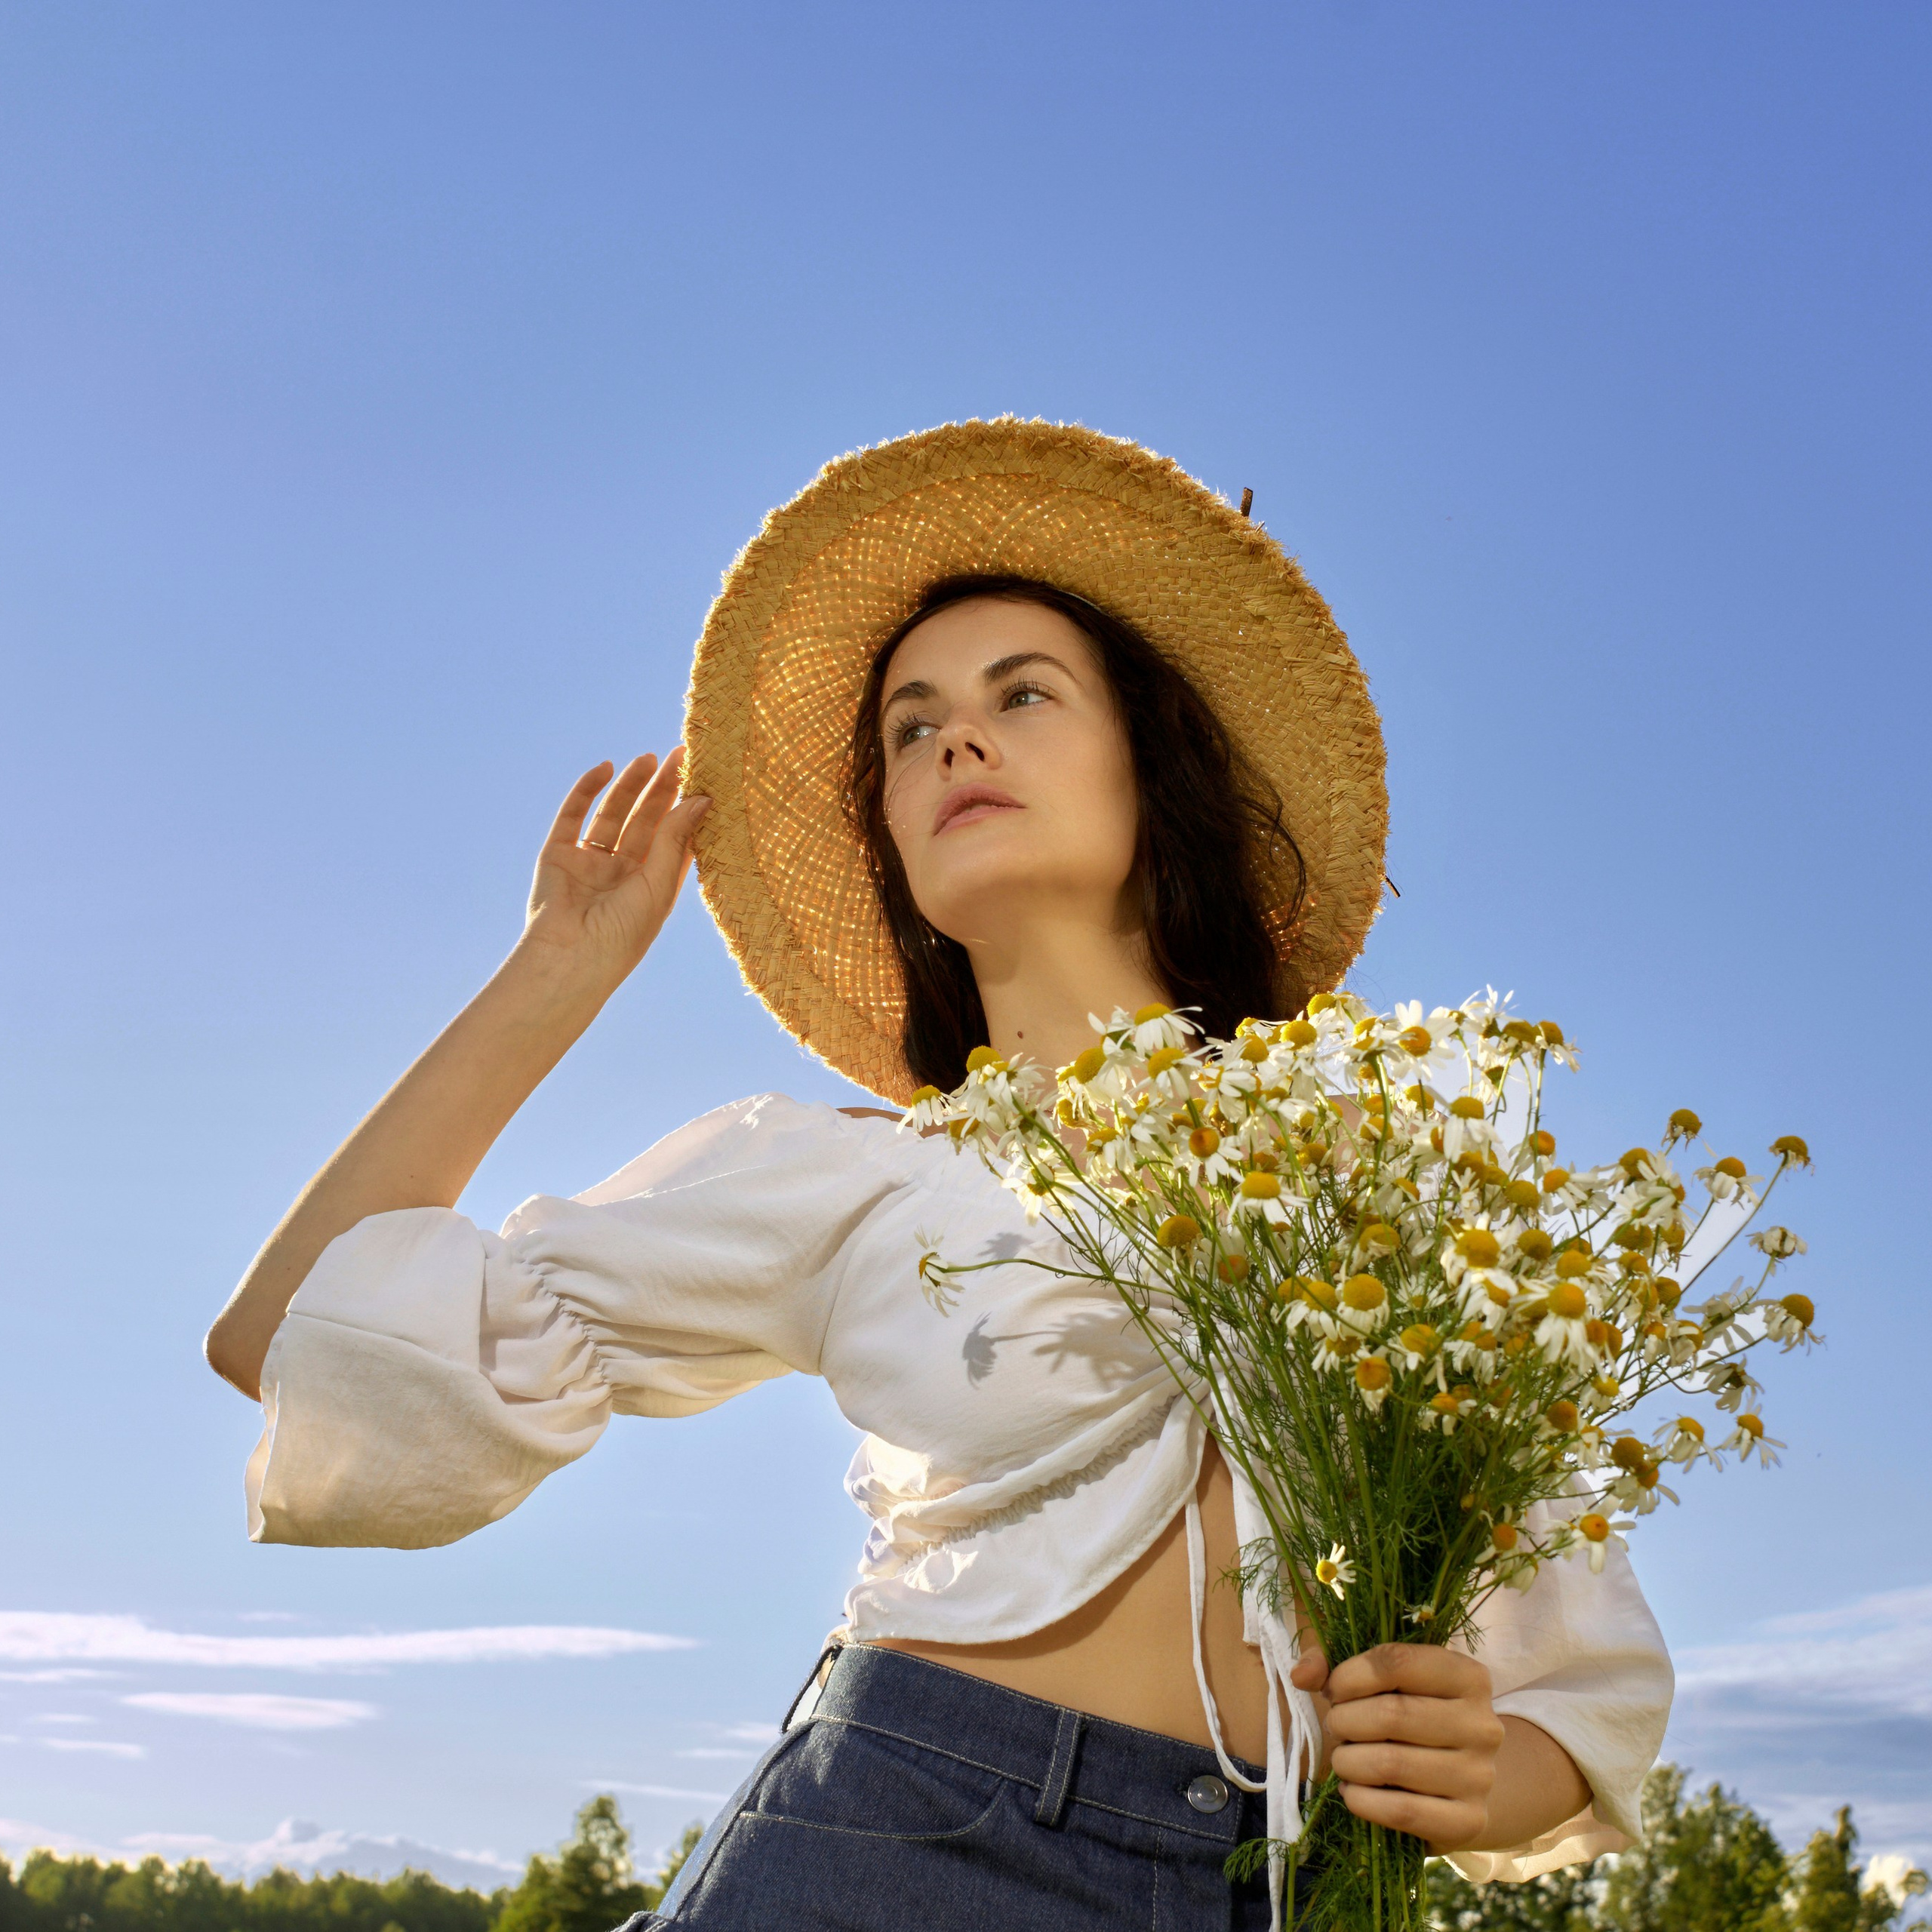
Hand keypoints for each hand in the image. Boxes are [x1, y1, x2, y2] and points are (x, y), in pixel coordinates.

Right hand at [522, 751, 710, 983]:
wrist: (570, 958)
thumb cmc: (623, 935)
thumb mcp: (658, 885)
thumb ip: (674, 838)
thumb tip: (701, 798)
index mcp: (651, 886)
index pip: (673, 839)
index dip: (686, 809)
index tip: (704, 778)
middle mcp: (622, 873)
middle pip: (645, 821)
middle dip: (662, 789)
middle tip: (681, 756)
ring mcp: (590, 863)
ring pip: (613, 814)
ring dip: (630, 785)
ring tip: (649, 757)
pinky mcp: (558, 855)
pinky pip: (573, 815)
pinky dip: (587, 790)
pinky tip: (606, 767)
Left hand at [1288, 1636, 1505, 1850]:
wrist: (1457, 1783)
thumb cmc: (1410, 1718)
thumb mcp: (1382, 1682)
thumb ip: (1333, 1665)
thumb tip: (1301, 1673)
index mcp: (1467, 1676)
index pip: (1397, 1662)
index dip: (1350, 1675)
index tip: (1333, 1690)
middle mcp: (1483, 1724)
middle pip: (1392, 1714)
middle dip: (1345, 1721)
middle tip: (1337, 1728)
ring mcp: (1480, 1775)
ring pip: (1391, 1763)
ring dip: (1348, 1761)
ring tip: (1344, 1759)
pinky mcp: (1468, 1821)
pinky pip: (1401, 1811)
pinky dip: (1361, 1801)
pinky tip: (1352, 1791)